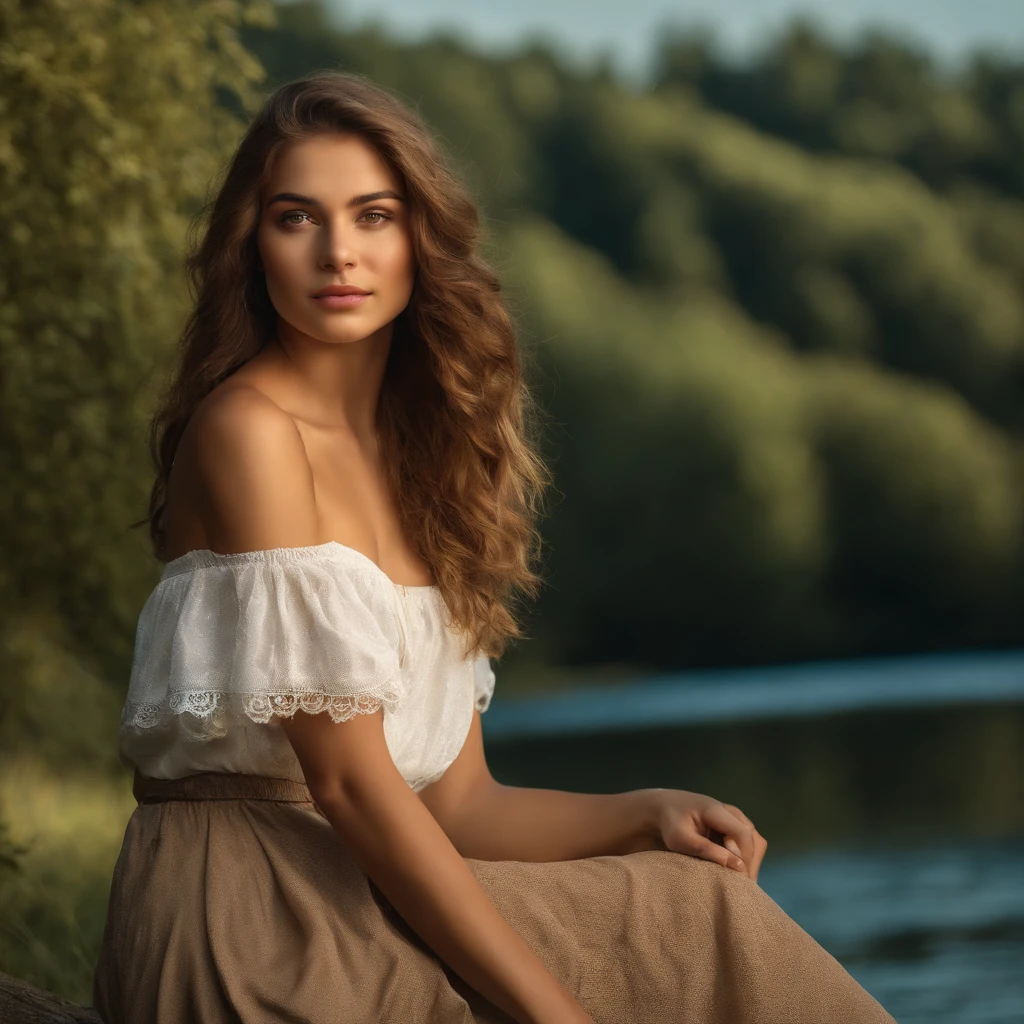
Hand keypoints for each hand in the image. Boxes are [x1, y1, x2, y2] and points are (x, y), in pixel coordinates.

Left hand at [649, 789, 766, 882]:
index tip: (739, 878)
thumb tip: (739, 867)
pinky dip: (747, 858)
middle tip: (743, 886)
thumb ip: (708, 850)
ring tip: (742, 882)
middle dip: (751, 863)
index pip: (743, 833)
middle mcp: (731, 812)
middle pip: (754, 838)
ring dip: (751, 862)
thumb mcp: (681, 839)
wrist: (666, 808)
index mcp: (716, 810)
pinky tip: (737, 873)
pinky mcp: (734, 826)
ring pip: (755, 841)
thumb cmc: (671, 823)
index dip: (745, 857)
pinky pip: (749, 842)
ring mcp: (735, 818)